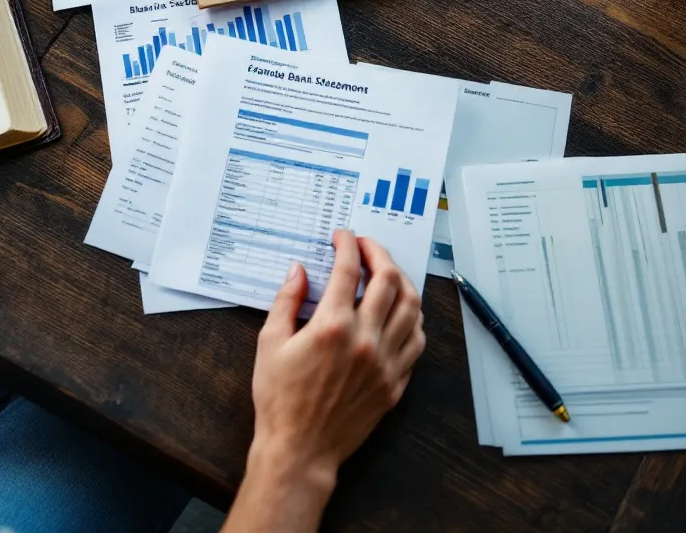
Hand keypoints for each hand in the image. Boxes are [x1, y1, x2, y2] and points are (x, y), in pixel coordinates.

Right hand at [225, 229, 424, 531]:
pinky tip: (399, 311)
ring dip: (401, 281)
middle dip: (378, 253)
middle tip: (366, 246)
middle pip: (388, 279)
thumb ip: (286, 301)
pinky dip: (412, 317)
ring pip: (411, 306)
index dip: (347, 244)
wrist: (300, 449)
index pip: (348, 269)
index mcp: (331, 326)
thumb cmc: (279, 398)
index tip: (342, 236)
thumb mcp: (269, 343)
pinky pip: (417, 339)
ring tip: (385, 273)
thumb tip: (299, 270)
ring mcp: (386, 361)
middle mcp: (366, 339)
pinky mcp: (396, 382)